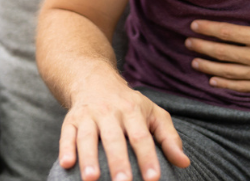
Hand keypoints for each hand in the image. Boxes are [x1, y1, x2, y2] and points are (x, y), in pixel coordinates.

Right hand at [59, 74, 190, 180]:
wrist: (94, 79)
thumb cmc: (129, 103)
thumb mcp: (153, 114)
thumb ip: (169, 138)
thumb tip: (185, 163)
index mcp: (133, 111)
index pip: (141, 136)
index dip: (147, 158)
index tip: (153, 179)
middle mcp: (110, 112)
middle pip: (114, 138)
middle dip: (118, 161)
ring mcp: (89, 115)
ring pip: (87, 136)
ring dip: (88, 158)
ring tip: (91, 179)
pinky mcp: (71, 120)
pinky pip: (66, 134)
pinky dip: (65, 148)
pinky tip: (66, 164)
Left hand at [186, 0, 249, 92]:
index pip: (228, 33)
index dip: (209, 29)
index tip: (194, 25)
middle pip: (223, 53)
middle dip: (203, 47)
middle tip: (188, 43)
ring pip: (229, 72)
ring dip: (209, 67)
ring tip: (195, 63)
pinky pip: (243, 87)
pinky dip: (226, 84)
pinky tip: (215, 82)